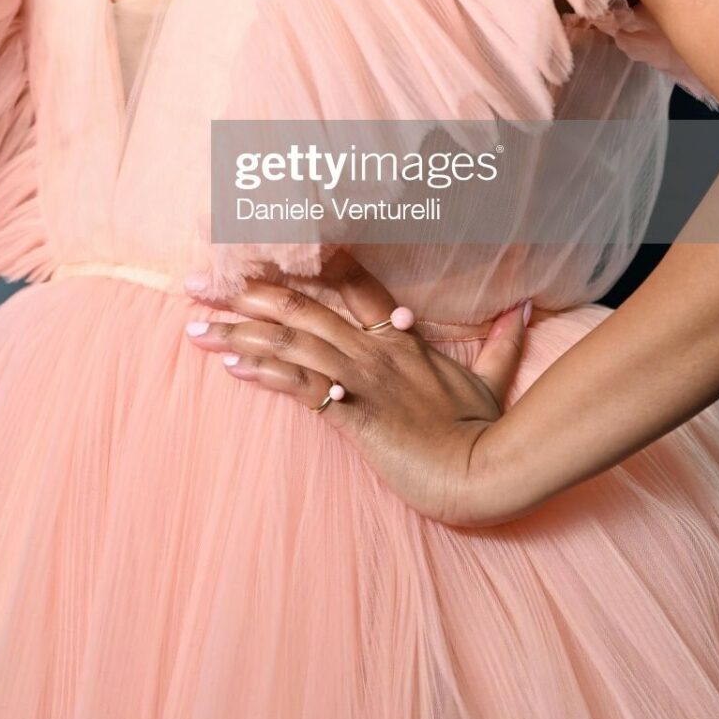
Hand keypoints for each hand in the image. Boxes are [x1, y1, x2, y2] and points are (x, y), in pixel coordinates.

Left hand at [182, 247, 531, 527]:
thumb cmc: (482, 429)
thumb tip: (524, 307)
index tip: (265, 245)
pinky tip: (230, 365)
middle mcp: (374, 348)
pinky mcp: (353, 413)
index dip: (308, 257)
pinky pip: (300, 385)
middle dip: (245, 292)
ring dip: (237, 332)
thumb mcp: (491, 378)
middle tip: (199, 282)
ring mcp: (362, 378)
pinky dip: (264, 372)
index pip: (351, 280)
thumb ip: (502, 340)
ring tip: (195, 325)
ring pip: (291, 342)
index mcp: (400, 335)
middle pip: (302, 305)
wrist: (479, 473)